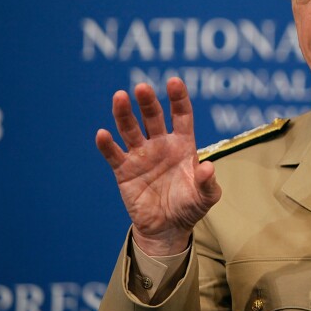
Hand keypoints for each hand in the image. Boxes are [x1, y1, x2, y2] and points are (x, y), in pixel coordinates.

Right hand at [95, 77, 220, 254]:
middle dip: (148, 102)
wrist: (167, 228)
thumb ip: (207, 182)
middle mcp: (160, 144)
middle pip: (153, 117)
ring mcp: (141, 155)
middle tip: (142, 88)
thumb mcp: (205, 197)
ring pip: (130, 129)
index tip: (174, 82)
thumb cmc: (189, 206)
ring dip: (124, 114)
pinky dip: (107, 144)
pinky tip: (102, 133)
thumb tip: (208, 167)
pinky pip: (114, 154)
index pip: (181, 115)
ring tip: (120, 97)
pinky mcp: (124, 171)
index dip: (178, 98)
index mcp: (182, 144)